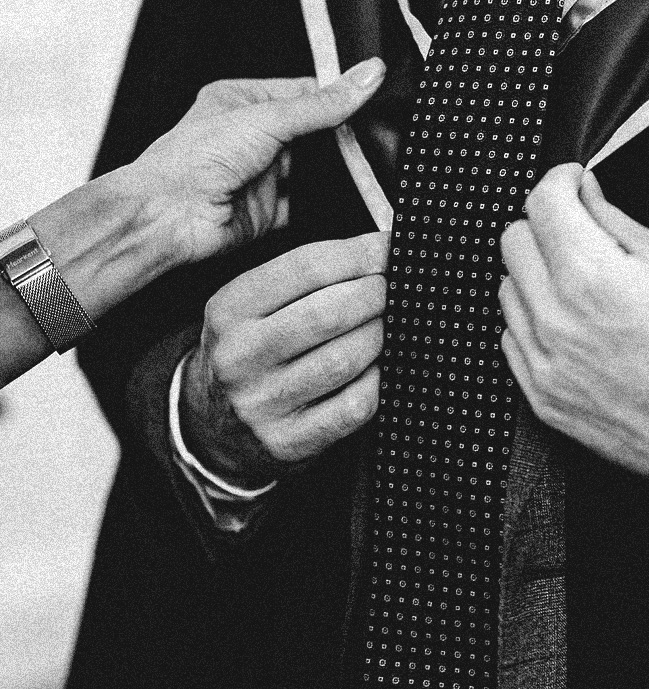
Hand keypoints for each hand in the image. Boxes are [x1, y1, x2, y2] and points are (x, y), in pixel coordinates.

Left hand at [120, 58, 384, 265]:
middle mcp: (252, 137)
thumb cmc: (194, 158)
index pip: (304, 92)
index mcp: (243, 101)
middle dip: (341, 138)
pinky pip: (307, 204)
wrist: (168, 217)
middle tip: (378, 136)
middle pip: (312, 133)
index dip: (337, 96)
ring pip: (313, 170)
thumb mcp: (268, 118)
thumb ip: (323, 104)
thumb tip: (367, 75)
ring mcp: (261, 175)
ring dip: (334, 171)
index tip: (374, 97)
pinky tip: (347, 197)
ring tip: (369, 166)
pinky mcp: (268, 211)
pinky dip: (325, 202)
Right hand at [179, 232, 387, 485]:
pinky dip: (380, 381)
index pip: (307, 267)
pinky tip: (383, 366)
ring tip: (392, 324)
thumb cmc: (250, 351)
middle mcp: (240, 355)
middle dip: (377, 294)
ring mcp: (262, 402)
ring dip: (382, 335)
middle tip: (398, 287)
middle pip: (329, 313)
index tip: (391, 247)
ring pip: (344, 359)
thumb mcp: (251, 305)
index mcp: (231, 308)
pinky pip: (354, 406)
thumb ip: (303, 277)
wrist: (210, 427)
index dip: (360, 253)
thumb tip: (377, 252)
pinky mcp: (288, 441)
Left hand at [499, 164, 648, 507]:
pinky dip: (535, 321)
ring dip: (536, 275)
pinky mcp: (542, 397)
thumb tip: (584, 193)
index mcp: (593, 276)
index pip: (541, 203)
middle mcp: (557, 319)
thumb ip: (616, 222)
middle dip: (545, 225)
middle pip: (513, 240)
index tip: (572, 184)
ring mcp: (544, 362)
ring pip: (507, 288)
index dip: (559, 182)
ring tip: (582, 285)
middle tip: (579, 232)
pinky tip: (574, 324)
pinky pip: (512, 337)